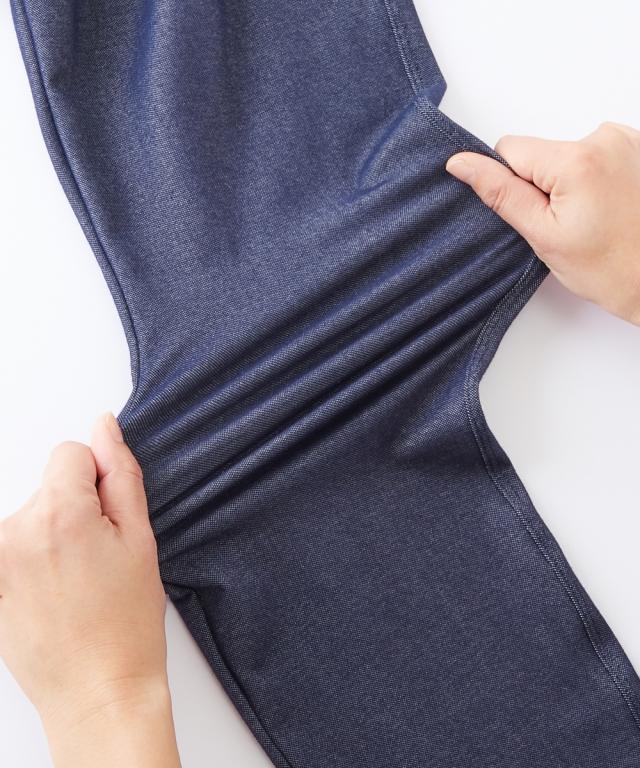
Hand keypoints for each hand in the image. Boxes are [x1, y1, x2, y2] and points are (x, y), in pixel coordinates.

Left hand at [0, 413, 180, 767]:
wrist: (98, 693)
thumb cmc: (126, 625)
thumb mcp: (141, 539)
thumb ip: (120, 473)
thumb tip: (105, 428)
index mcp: (57, 514)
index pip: (71, 453)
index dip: (100, 481)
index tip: (110, 522)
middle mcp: (13, 532)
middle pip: (50, 487)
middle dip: (78, 510)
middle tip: (100, 560)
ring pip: (33, 517)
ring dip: (55, 536)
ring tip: (79, 582)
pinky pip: (15, 548)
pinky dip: (35, 560)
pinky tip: (56, 594)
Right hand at [446, 122, 639, 324]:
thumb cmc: (610, 268)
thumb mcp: (542, 234)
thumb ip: (500, 193)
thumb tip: (462, 163)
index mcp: (577, 159)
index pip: (510, 149)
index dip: (512, 184)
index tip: (537, 213)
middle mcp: (606, 138)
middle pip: (542, 153)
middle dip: (545, 185)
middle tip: (569, 222)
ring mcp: (628, 140)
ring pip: (566, 155)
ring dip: (570, 183)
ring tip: (592, 216)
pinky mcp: (638, 147)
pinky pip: (593, 155)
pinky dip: (593, 178)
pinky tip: (608, 206)